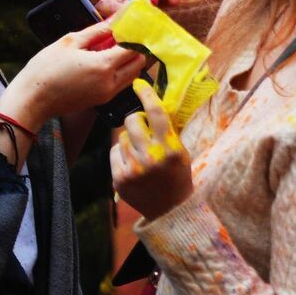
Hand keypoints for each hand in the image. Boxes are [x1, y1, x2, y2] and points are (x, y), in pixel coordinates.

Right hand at [1, 18, 146, 124]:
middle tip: (122, 37)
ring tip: (112, 49)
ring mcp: (107, 94)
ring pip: (132, 74)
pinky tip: (104, 62)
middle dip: (135, 48)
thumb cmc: (45, 69)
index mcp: (104, 66)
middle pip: (138, 63)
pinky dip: (120, 72)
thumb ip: (97, 31)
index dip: (134, 35)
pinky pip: (121, 84)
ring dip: (129, 61)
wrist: (31, 101)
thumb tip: (114, 20)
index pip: (134, 48)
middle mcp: (110, 83)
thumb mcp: (70, 42)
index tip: (129, 26)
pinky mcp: (101, 101)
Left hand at [112, 80, 193, 220]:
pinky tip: (132, 164)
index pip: (156, 113)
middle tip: (142, 128)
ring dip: (129, 140)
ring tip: (140, 153)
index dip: (146, 94)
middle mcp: (151, 156)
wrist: (170, 210)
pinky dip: (122, 154)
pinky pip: (114, 152)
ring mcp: (134, 168)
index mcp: (171, 147)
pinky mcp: (120, 179)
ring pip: (121, 137)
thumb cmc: (177, 176)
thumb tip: (152, 106)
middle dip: (135, 120)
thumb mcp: (181, 151)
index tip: (138, 84)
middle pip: (132, 121)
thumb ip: (168, 131)